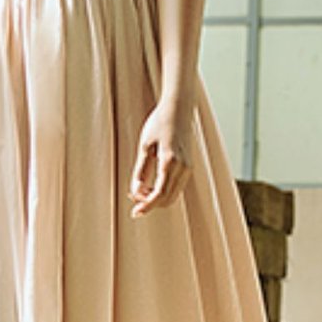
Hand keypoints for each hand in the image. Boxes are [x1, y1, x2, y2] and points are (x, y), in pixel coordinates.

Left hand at [130, 102, 192, 217]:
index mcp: (170, 162)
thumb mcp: (145, 146)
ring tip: (139, 190)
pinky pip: (176, 186)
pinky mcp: (188, 166)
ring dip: (157, 198)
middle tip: (132, 197)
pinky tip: (150, 185)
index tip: (135, 213)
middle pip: (167, 198)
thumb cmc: (158, 123)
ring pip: (173, 194)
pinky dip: (164, 190)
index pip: (159, 194)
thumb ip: (140, 170)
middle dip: (150, 203)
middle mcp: (183, 168)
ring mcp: (188, 168)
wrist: (179, 109)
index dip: (146, 206)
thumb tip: (135, 191)